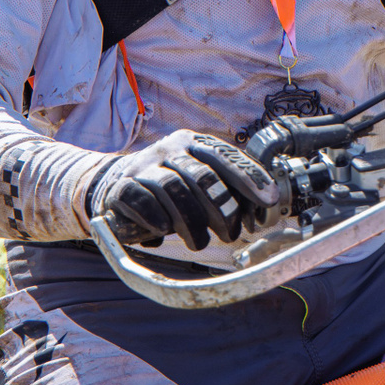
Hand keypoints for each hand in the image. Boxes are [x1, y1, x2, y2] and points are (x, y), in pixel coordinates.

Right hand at [87, 130, 283, 249]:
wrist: (115, 184)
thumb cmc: (170, 187)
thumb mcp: (199, 180)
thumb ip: (229, 189)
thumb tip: (264, 208)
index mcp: (193, 142)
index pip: (225, 156)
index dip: (249, 177)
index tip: (269, 199)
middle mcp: (169, 149)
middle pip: (202, 176)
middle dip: (221, 209)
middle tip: (230, 233)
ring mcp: (144, 166)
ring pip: (174, 190)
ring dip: (191, 222)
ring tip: (199, 241)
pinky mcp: (122, 187)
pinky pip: (142, 201)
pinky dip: (157, 218)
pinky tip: (164, 230)